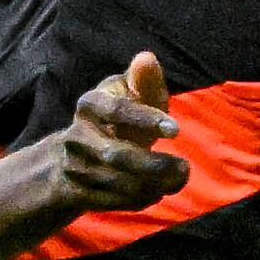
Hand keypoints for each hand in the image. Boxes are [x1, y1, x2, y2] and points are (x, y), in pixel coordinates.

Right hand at [41, 52, 183, 219]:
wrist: (79, 153)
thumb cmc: (119, 116)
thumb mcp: (132, 93)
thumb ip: (144, 80)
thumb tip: (146, 58)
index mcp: (90, 104)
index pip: (117, 111)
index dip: (147, 120)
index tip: (176, 130)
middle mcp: (76, 136)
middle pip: (116, 156)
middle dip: (154, 165)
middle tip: (185, 167)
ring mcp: (74, 166)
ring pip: (116, 183)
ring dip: (153, 185)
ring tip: (177, 179)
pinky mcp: (76, 191)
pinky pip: (112, 201)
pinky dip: (139, 199)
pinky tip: (158, 191)